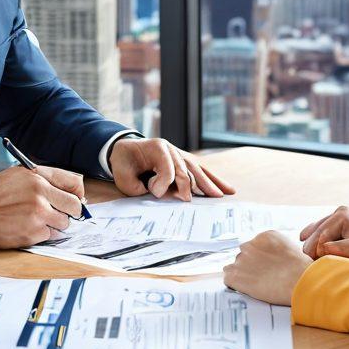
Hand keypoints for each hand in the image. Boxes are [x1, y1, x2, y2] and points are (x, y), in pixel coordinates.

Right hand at [0, 165, 85, 248]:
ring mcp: (37, 216)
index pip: (75, 184)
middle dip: (69, 211)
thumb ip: (47, 178)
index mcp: (39, 178)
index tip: (74, 199)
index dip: (77, 194)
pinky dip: (42, 233)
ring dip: (55, 223)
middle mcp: (40, 195)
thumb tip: (73, 191)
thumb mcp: (21, 173)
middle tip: (58, 212)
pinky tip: (28, 226)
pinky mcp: (32, 234)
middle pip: (75, 207)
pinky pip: (50, 235)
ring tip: (37, 219)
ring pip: (64, 223)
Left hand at [109, 137, 236, 200]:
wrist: (125, 150)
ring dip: (209, 183)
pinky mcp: (185, 162)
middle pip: (187, 167)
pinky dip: (213, 180)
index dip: (163, 183)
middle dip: (190, 185)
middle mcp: (172, 149)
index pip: (168, 167)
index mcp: (157, 148)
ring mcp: (180, 155)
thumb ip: (137, 186)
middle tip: (190, 201)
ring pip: (198, 169)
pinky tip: (226, 188)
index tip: (156, 193)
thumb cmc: (124, 163)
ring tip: (221, 195)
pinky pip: (201, 171)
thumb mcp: (122, 174)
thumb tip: (159, 194)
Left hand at [223, 231, 311, 305]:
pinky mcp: (234, 275)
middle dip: (250, 266)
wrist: (299, 281)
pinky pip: (228, 279)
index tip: (265, 267)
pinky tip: (246, 289)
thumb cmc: (301, 269)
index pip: (253, 246)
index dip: (259, 259)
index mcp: (263, 236)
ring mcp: (240, 260)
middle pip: (243, 255)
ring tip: (256, 284)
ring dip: (242, 275)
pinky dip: (234, 285)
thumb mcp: (290, 249)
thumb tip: (270, 257)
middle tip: (261, 277)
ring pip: (234, 267)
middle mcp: (249, 245)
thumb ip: (275, 249)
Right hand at [299, 206, 348, 266]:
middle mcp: (337, 213)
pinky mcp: (336, 227)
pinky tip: (314, 256)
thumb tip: (318, 250)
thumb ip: (338, 249)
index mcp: (342, 215)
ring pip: (314, 235)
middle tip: (313, 268)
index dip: (316, 253)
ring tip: (316, 264)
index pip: (319, 236)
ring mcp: (336, 219)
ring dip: (314, 249)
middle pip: (314, 234)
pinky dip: (316, 246)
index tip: (316, 267)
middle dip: (313, 251)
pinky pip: (319, 236)